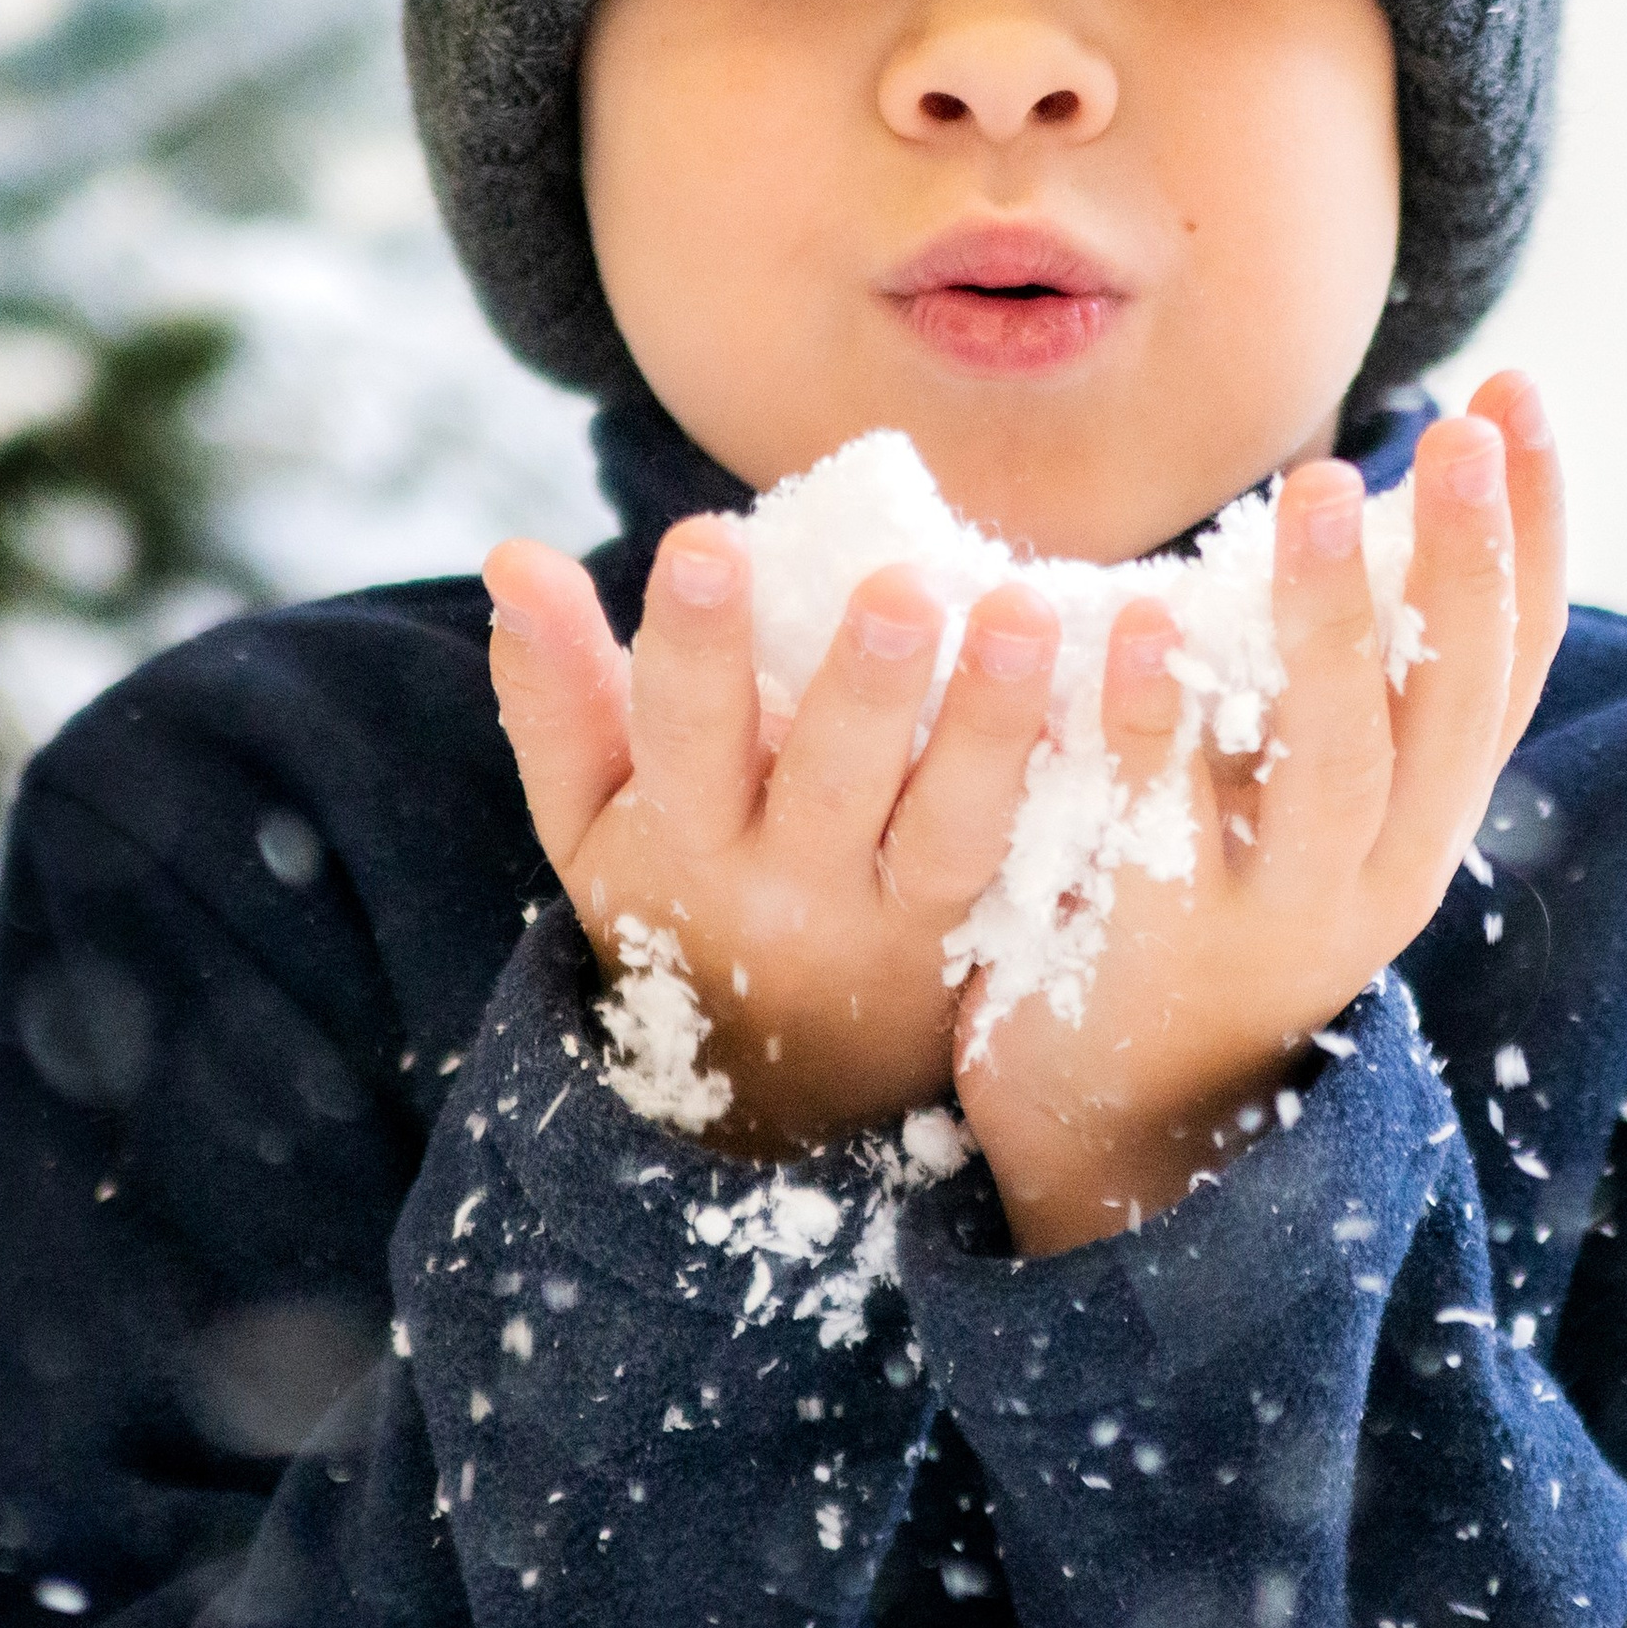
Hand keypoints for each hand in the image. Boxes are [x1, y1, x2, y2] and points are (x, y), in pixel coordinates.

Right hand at [479, 520, 1060, 1156]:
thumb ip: (555, 692)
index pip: (678, 737)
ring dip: (995, 721)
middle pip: (831, 784)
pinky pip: (1031, 854)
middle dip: (865, 686)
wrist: (776, 1089)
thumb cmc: (674, 897)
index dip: (694, 645)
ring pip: (952, 826)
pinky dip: (1075, 775)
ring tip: (1027, 615)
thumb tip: (512, 552)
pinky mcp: (983, 935)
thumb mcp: (592, 819)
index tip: (709, 539)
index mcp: (680, 844)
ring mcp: (896, 921)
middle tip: (904, 585)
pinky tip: (1114, 682)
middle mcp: (789, 890)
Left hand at [955, 373, 1567, 1254]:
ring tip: (1312, 485)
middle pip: (1446, 710)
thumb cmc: (1205, 902)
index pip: (1508, 662)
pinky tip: (1136, 616)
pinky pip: (1161, 826)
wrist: (1118, 1118)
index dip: (1528, 530)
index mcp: (1424, 817)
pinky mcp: (1155, 954)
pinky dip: (1154, 721)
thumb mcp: (1296, 793)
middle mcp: (1378, 873)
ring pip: (1331, 766)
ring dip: (1328, 621)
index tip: (1519, 400)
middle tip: (1450, 432)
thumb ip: (1335, 679)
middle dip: (1462, 563)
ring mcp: (1274, 923)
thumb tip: (1368, 498)